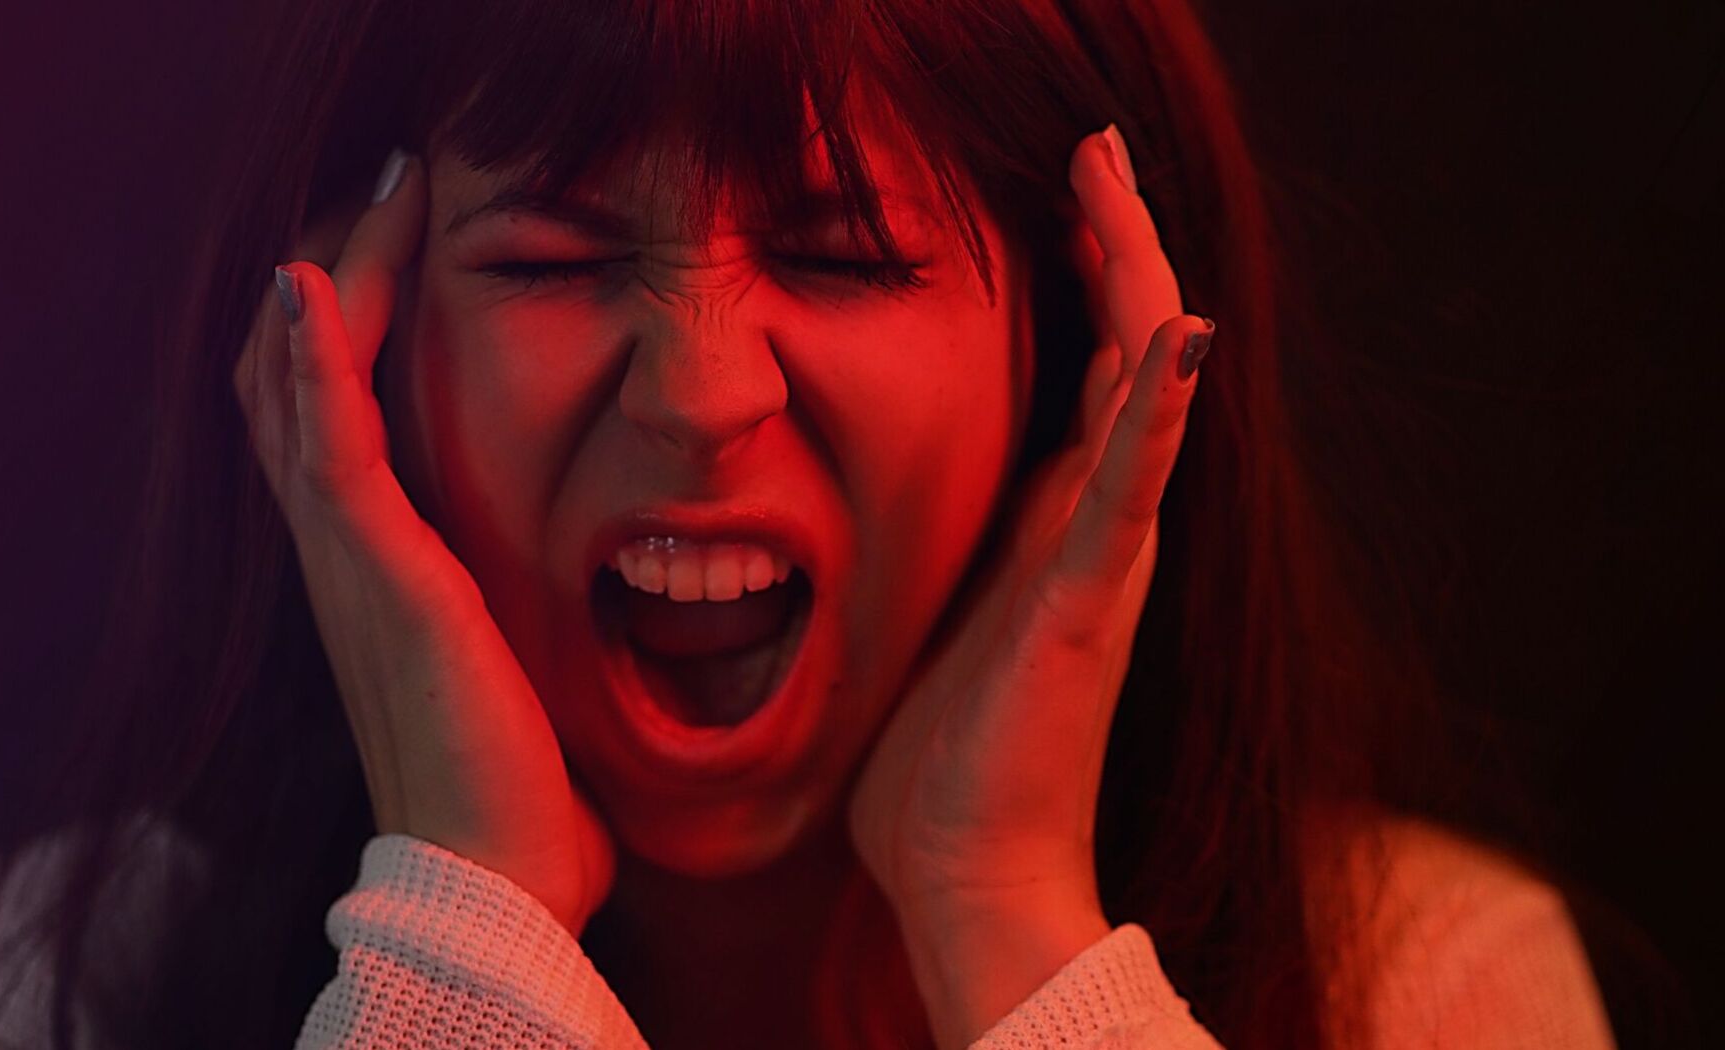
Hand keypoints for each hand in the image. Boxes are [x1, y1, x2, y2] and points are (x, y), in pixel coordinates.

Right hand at [231, 155, 613, 936]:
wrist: (496, 878)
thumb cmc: (513, 788)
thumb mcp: (505, 672)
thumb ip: (498, 619)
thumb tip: (544, 615)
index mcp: (371, 576)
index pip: (326, 423)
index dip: (341, 331)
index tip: (394, 246)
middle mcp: (341, 561)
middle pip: (294, 388)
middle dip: (336, 280)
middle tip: (381, 193)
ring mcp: (350, 568)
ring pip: (301, 394)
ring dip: (333, 285)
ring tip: (368, 199)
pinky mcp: (383, 579)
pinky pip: (330, 446)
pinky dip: (315, 361)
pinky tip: (312, 284)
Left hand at [846, 127, 1210, 1044]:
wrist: (967, 870)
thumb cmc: (938, 764)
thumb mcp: (932, 618)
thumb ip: (940, 552)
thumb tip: (880, 516)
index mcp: (1054, 523)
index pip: (1085, 369)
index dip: (1081, 274)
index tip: (1061, 186)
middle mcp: (1095, 524)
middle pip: (1123, 350)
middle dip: (1114, 240)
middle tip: (1095, 143)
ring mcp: (1104, 557)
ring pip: (1139, 390)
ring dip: (1132, 278)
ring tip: (1115, 182)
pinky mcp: (1088, 600)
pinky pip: (1131, 487)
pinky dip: (1155, 407)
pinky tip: (1175, 331)